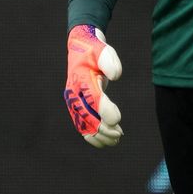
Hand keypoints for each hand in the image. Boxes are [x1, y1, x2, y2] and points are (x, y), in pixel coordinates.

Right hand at [64, 25, 123, 147]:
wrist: (80, 50)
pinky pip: (81, 126)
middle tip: (119, 134)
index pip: (92, 98)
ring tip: (116, 139)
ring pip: (83, 125)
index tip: (117, 119)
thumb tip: (115, 75)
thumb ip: (109, 61)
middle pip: (87, 116)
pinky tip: (106, 142)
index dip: (104, 110)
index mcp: (80, 78)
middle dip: (103, 128)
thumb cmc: (94, 51)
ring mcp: (73, 102)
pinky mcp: (76, 108)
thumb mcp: (103, 50)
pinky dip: (93, 136)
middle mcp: (73, 93)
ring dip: (99, 135)